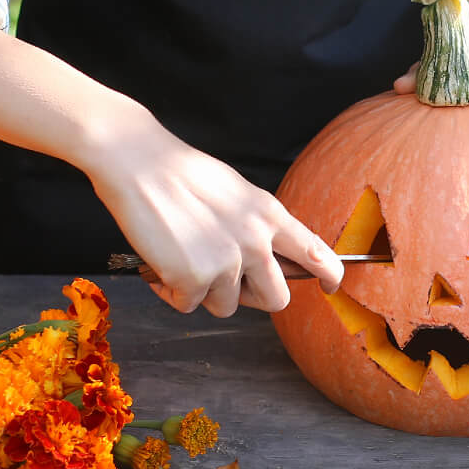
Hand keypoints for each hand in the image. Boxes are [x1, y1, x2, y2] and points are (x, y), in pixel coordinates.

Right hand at [87, 117, 344, 316]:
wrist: (137, 162)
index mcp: (269, 215)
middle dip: (254, 298)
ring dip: (204, 292)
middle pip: (277, 300)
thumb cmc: (181, 173)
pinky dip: (172, 291)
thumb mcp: (236, 192)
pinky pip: (189, 305)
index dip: (330, 275)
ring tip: (183, 258)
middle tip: (228, 282)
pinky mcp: (193, 279)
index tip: (331, 287)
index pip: (317, 253)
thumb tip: (269, 258)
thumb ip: (258, 225)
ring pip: (226, 306)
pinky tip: (160, 265)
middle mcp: (255, 241)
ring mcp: (225, 262)